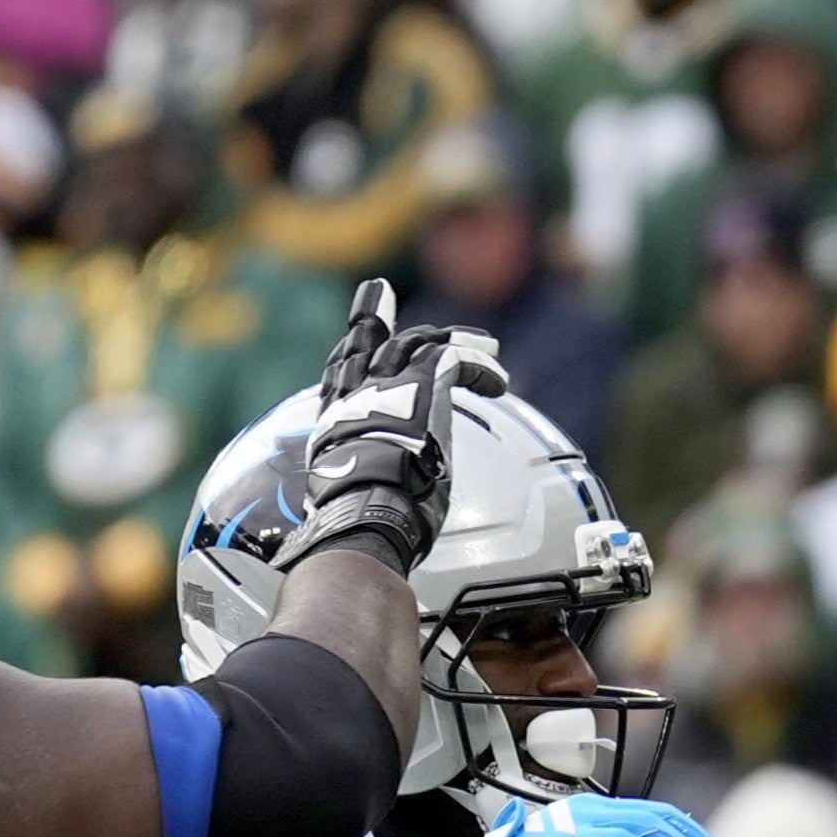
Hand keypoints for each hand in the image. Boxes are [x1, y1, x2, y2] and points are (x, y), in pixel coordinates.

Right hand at [281, 281, 511, 577]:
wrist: (368, 509)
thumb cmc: (361, 524)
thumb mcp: (356, 506)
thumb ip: (360, 500)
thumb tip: (339, 540)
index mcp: (336, 426)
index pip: (337, 380)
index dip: (344, 355)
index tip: (346, 336)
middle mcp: (356, 399)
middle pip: (367, 348)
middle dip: (372, 321)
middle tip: (378, 295)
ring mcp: (388, 385)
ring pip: (417, 344)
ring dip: (451, 341)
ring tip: (483, 346)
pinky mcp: (423, 383)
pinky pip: (454, 360)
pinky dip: (479, 367)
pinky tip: (499, 380)